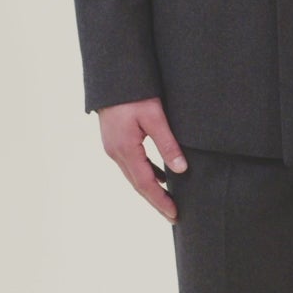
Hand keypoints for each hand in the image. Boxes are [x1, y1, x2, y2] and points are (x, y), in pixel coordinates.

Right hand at [97, 98, 186, 221]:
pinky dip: (146, 173)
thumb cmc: (134, 93)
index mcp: (125, 149)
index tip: (174, 215)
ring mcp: (112, 147)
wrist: (112, 76)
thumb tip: (181, 170)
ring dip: (150, 189)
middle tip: (173, 215)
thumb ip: (167, 144)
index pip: (145, 184)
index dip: (160, 201)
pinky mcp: (115, 140)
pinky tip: (160, 176)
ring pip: (133, 175)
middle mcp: (115, 152)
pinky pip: (131, 164)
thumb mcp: (155, 117)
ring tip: (168, 200)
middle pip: (137, 184)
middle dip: (155, 201)